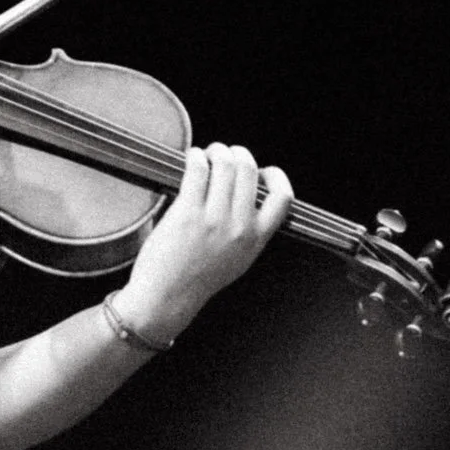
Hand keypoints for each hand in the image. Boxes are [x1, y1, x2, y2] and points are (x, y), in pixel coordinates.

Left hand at [120, 142, 292, 342]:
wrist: (167, 298)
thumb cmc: (197, 278)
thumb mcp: (238, 259)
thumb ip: (250, 232)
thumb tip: (249, 197)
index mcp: (257, 239)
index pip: (282, 197)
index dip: (274, 175)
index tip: (261, 170)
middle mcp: (239, 227)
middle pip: (249, 170)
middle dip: (237, 153)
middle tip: (223, 154)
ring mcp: (214, 220)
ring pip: (225, 164)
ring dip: (215, 151)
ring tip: (205, 155)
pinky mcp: (187, 214)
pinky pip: (198, 170)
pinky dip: (195, 157)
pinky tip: (191, 159)